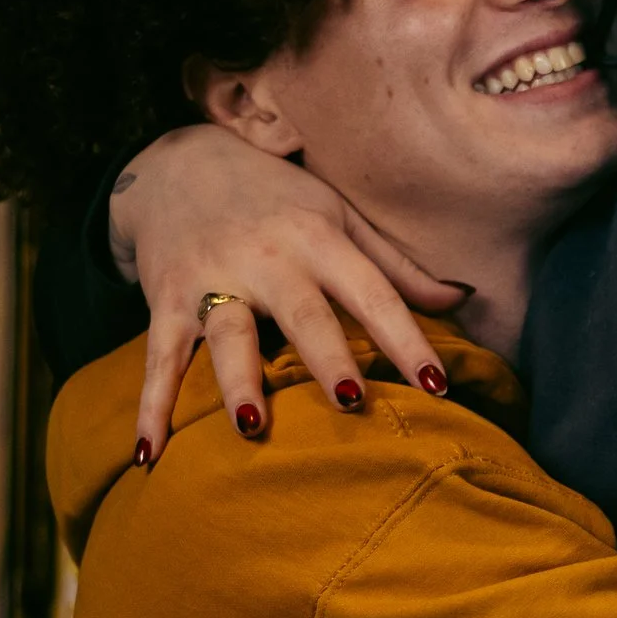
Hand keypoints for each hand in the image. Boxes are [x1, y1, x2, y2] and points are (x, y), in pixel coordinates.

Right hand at [116, 124, 471, 462]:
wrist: (177, 163)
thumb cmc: (277, 198)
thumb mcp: (339, 217)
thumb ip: (397, 266)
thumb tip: (464, 298)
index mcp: (319, 237)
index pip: (373, 292)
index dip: (406, 338)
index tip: (437, 384)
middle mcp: (268, 257)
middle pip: (303, 312)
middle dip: (327, 355)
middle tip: (354, 400)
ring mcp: (212, 278)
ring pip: (227, 333)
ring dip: (238, 381)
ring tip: (252, 426)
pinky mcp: (165, 300)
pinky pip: (158, 357)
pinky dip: (152, 405)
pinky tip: (152, 454)